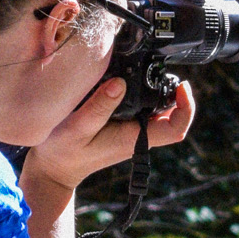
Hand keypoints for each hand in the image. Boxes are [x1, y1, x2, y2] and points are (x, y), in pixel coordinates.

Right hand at [24, 75, 195, 193]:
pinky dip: (141, 93)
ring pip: (157, 111)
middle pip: (170, 116)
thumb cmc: (62, 153)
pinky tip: (127, 78)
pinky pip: (140, 108)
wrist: (52, 169)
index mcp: (133, 138)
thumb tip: (121, 83)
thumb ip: (99, 107)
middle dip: (173, 92)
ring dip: (157, 90)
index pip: (174, 129)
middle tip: (163, 68)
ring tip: (147, 68)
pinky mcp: (121, 126)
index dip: (186, 108)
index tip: (182, 86)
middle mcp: (137, 136)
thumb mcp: (77, 128)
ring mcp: (131, 132)